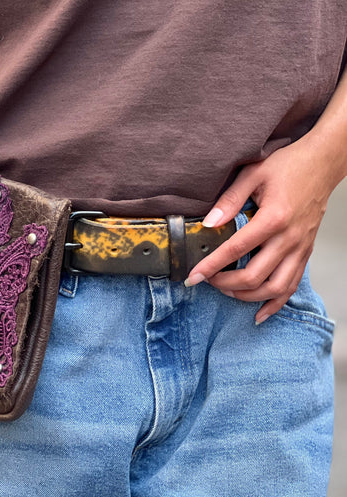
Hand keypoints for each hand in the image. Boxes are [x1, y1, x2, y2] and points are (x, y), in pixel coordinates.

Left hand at [185, 136, 335, 322]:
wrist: (323, 164)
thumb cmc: (288, 166)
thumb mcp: (253, 173)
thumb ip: (229, 200)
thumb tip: (208, 224)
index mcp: (274, 218)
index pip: (235, 250)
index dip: (211, 267)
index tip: (193, 277)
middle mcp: (289, 238)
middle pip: (254, 277)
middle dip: (225, 284)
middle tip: (208, 280)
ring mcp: (299, 249)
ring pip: (275, 288)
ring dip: (247, 296)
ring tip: (227, 291)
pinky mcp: (305, 253)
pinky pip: (291, 286)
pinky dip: (274, 303)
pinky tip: (259, 313)